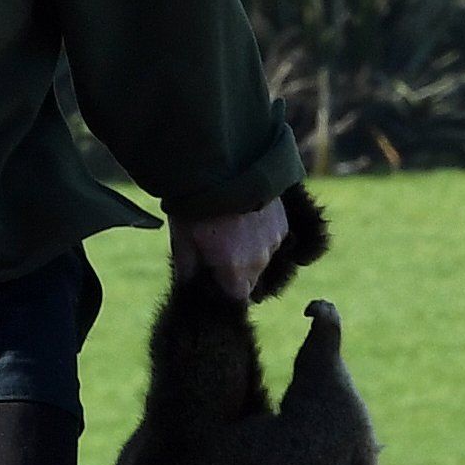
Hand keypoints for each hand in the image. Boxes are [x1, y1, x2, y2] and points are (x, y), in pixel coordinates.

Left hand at [170, 201, 289, 301]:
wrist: (224, 163)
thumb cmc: (196, 205)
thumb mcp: (183, 240)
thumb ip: (188, 270)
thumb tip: (189, 288)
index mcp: (235, 270)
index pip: (236, 300)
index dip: (222, 293)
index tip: (210, 281)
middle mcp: (260, 260)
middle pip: (249, 280)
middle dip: (232, 273)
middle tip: (211, 250)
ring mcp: (275, 240)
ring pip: (260, 258)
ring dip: (246, 251)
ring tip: (225, 228)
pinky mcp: (282, 221)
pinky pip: (270, 238)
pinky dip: (257, 234)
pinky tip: (240, 217)